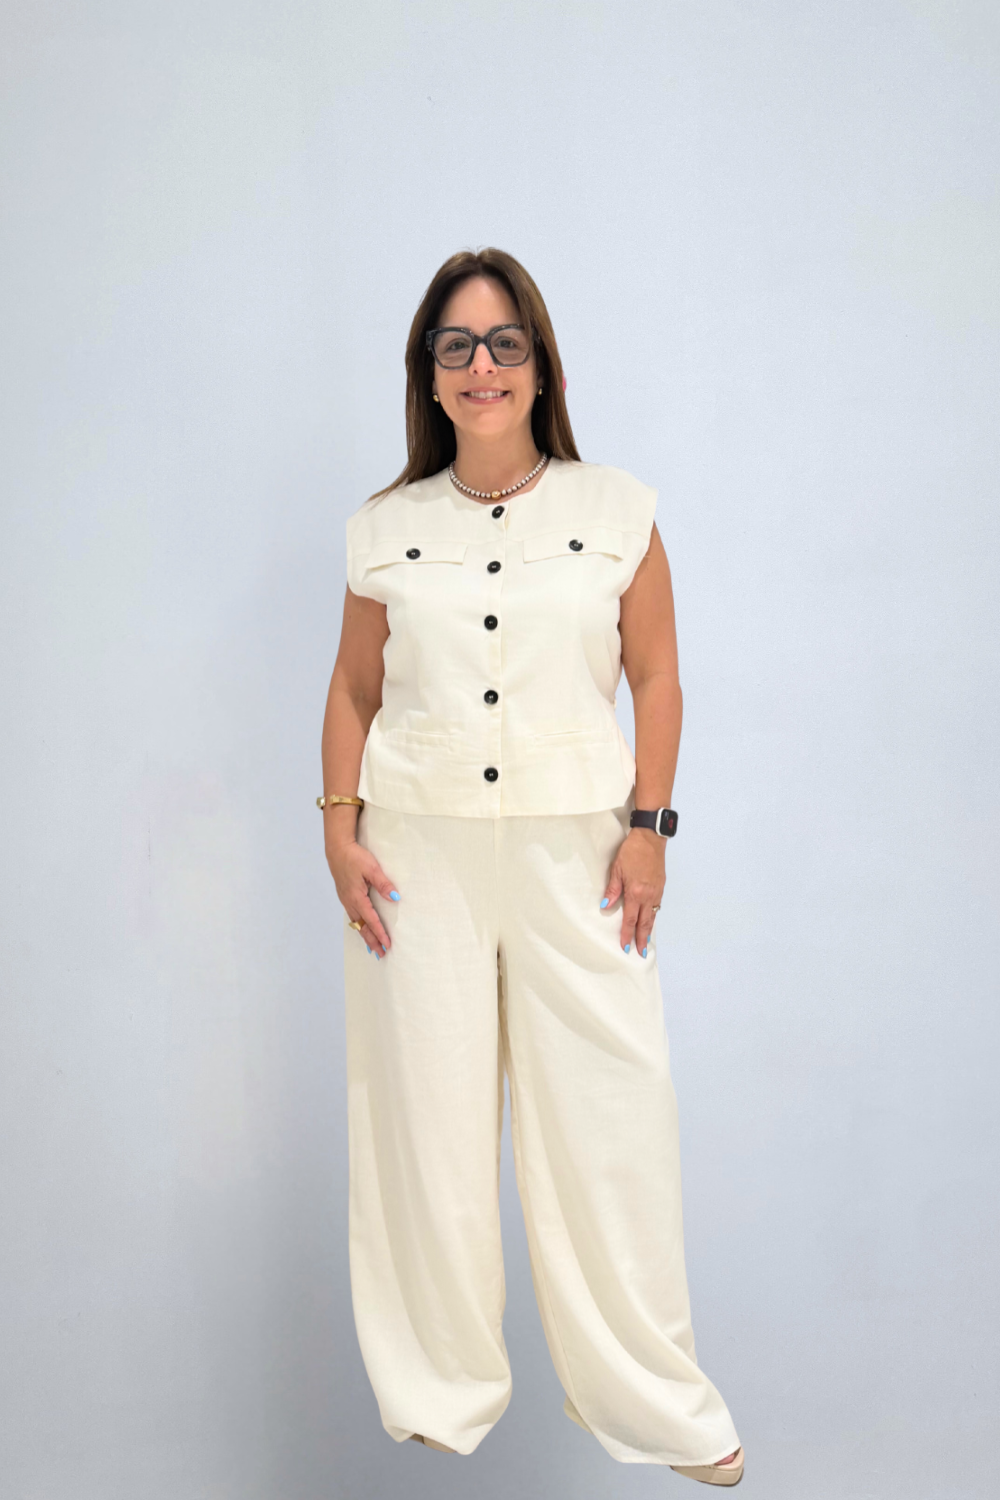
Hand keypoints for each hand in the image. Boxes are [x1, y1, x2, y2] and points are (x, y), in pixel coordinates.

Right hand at [326, 836, 398, 957]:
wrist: (337, 849)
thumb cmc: (354, 857)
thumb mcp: (372, 868)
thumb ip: (383, 884)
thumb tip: (395, 898)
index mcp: (357, 898)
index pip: (371, 920)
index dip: (380, 933)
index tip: (387, 945)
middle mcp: (350, 902)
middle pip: (362, 927)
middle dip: (372, 941)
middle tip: (381, 954)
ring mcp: (345, 900)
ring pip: (356, 923)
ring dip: (365, 936)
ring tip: (372, 947)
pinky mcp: (345, 896)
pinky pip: (352, 916)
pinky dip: (358, 926)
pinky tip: (361, 928)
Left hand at [601, 828, 664, 955]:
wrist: (650, 839)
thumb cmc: (632, 851)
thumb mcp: (617, 869)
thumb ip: (612, 890)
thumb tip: (606, 906)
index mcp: (636, 892)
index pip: (630, 919)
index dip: (627, 934)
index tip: (625, 946)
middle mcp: (648, 895)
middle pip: (645, 923)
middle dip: (642, 939)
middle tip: (640, 953)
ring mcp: (656, 892)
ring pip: (653, 916)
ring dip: (648, 930)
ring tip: (645, 942)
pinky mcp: (661, 887)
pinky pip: (657, 907)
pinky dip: (653, 917)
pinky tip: (650, 921)